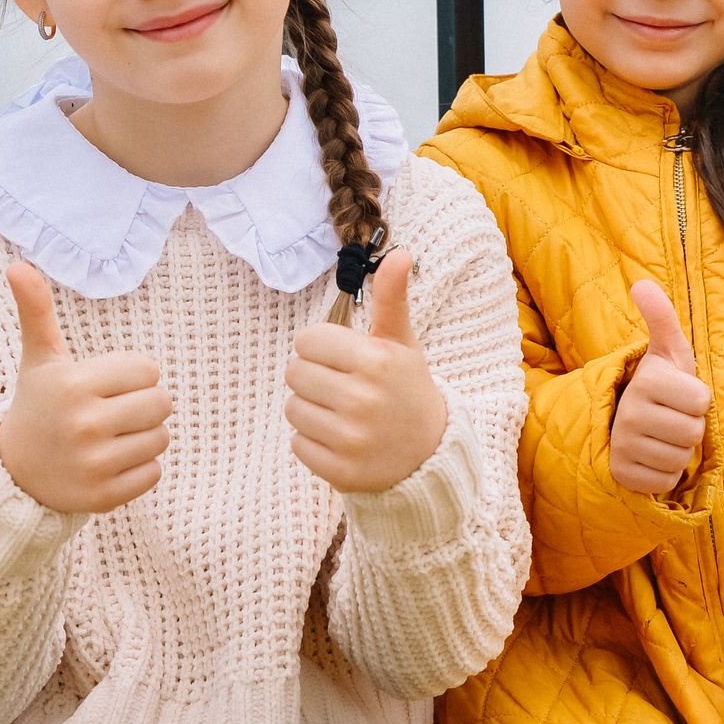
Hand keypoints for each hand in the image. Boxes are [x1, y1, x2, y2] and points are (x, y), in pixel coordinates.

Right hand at [0, 261, 171, 513]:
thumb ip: (35, 311)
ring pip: (161, 438)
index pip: (148, 370)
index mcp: (73, 385)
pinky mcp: (104, 496)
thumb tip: (17, 264)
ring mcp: (94, 464)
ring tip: (109, 438)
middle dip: (144, 405)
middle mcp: (83, 424)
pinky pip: (155, 472)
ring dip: (143, 437)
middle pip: (161, 403)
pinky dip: (139, 469)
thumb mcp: (39, 359)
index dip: (133, 376)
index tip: (104, 385)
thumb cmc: (39, 405)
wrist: (15, 474)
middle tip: (112, 412)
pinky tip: (109, 464)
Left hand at [285, 249, 447, 492]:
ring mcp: (350, 438)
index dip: (322, 347)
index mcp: (376, 361)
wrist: (430, 456)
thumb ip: (392, 298)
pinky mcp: (339, 470)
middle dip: (314, 377)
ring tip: (343, 414)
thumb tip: (401, 252)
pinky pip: (297, 443)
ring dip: (311, 409)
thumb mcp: (402, 343)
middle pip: (294, 373)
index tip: (345, 359)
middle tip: (343, 387)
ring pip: (293, 408)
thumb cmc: (407, 390)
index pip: (307, 340)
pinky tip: (342, 439)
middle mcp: (362, 399)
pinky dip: (313, 441)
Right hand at [609, 280, 709, 494]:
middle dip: (689, 427)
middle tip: (670, 416)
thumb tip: (640, 284)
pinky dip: (664, 472)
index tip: (678, 394)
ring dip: (677, 450)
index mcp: (647, 382)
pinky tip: (651, 456)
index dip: (697, 399)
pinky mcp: (622, 475)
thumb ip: (662, 317)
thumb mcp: (667, 351)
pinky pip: (666, 480)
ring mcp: (623, 447)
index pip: (702, 401)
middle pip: (694, 433)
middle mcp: (630, 415)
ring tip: (660, 435)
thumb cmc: (659, 384)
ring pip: (681, 459)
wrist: (622, 419)